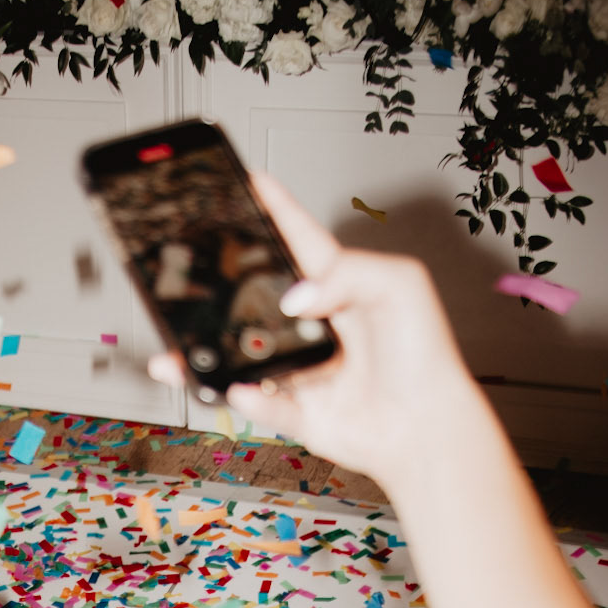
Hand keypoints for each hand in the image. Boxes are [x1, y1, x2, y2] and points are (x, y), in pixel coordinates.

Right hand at [150, 170, 478, 501]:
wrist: (426, 426)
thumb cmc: (424, 354)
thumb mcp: (399, 285)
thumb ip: (348, 271)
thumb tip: (294, 299)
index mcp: (337, 285)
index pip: (295, 237)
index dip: (270, 207)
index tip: (245, 181)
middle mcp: (313, 326)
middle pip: (254, 300)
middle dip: (218, 290)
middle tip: (190, 278)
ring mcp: (301, 368)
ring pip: (241, 358)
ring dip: (206, 356)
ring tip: (180, 351)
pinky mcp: (298, 410)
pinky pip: (260, 404)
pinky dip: (246, 399)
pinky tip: (236, 389)